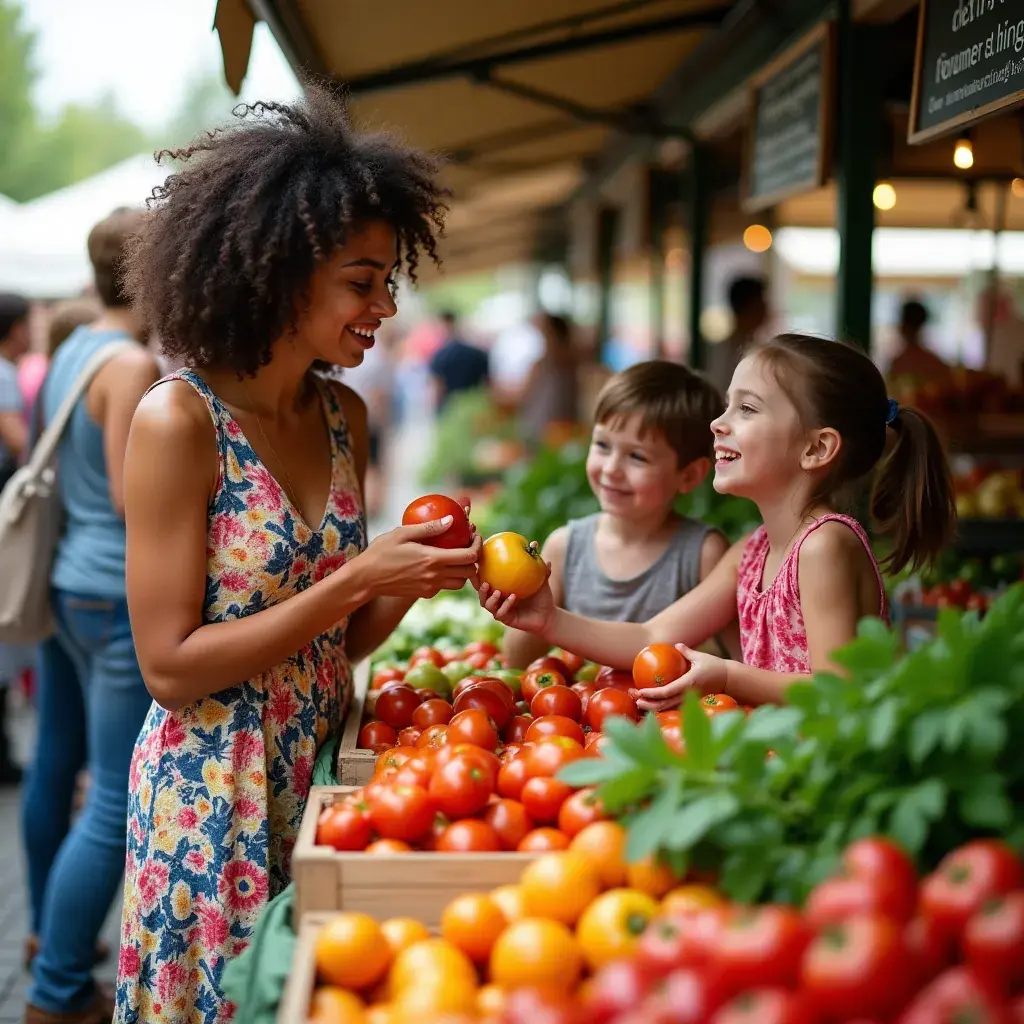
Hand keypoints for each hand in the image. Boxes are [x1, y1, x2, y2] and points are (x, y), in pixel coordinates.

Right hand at [360, 504, 481, 598]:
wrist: (366, 579)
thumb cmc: (381, 552)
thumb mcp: (402, 533)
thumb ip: (429, 528)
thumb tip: (451, 520)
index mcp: (432, 559)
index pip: (469, 557)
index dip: (477, 545)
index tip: (475, 535)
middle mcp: (435, 576)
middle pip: (470, 572)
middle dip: (473, 558)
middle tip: (467, 544)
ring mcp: (430, 587)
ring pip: (460, 583)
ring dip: (463, 570)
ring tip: (456, 555)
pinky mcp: (425, 594)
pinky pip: (445, 586)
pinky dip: (448, 577)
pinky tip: (438, 564)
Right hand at [477, 548, 554, 635]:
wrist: (548, 615)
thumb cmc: (542, 596)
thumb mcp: (539, 578)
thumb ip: (536, 563)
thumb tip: (535, 544)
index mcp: (500, 588)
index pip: (485, 580)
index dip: (477, 574)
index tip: (476, 565)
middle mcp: (497, 599)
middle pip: (481, 593)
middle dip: (479, 587)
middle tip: (484, 581)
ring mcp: (500, 610)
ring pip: (487, 605)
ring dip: (490, 598)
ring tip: (497, 591)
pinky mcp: (506, 619)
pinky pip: (501, 613)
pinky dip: (505, 605)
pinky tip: (512, 598)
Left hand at [631, 643, 727, 712]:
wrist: (731, 680)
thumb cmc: (715, 666)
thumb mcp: (701, 657)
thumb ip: (687, 652)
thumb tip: (676, 645)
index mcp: (689, 683)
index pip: (667, 691)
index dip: (652, 693)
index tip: (640, 691)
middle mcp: (688, 695)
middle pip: (664, 704)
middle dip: (648, 703)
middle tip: (634, 698)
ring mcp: (690, 701)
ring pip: (668, 709)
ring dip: (652, 707)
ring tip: (638, 703)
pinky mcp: (691, 703)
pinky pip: (673, 708)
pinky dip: (661, 707)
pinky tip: (651, 705)